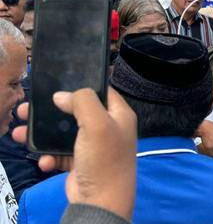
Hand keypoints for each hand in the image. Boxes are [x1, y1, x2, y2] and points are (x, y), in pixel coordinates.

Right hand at [12, 88, 136, 220]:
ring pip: (63, 133)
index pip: (102, 91)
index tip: (58, 84)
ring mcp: (92, 146)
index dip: (82, 85)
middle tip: (27, 109)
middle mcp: (107, 128)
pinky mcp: (79, 162)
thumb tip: (61, 96)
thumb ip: (82, 101)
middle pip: (76, 111)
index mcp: (119, 115)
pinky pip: (59, 153)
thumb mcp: (97, 123)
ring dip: (42, 134)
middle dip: (51, 111)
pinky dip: (48, 156)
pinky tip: (43, 161)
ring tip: (20, 133)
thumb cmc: (104, 159)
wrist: (100, 202)